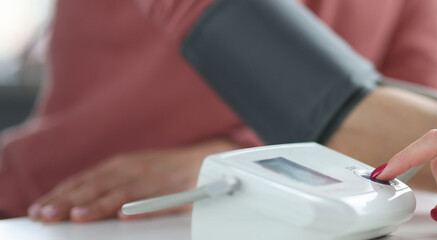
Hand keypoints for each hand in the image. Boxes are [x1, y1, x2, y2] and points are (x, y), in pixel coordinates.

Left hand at [27, 138, 239, 222]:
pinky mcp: (180, 188)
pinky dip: (141, 207)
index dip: (61, 194)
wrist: (213, 159)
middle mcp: (137, 168)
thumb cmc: (172, 171)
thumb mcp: (139, 172)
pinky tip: (126, 215)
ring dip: (99, 205)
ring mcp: (158, 178)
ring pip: (123, 192)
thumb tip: (81, 202)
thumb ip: (113, 184)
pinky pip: (159, 199)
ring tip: (78, 218)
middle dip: (69, 201)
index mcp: (124, 165)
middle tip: (46, 215)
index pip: (85, 180)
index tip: (40, 208)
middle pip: (97, 185)